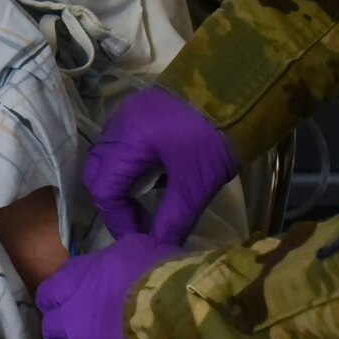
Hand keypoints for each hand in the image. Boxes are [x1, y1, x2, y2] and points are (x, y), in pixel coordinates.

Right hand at [38, 233, 184, 338]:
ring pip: (74, 266)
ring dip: (82, 282)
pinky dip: (113, 268)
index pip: (49, 328)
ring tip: (103, 297)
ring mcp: (102, 257)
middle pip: (48, 291)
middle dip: (58, 306)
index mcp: (73, 319)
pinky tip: (133, 278)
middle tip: (78, 319)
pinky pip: (110, 253)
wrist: (188, 305)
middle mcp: (79, 283)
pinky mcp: (128, 242)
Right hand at [84, 87, 236, 243]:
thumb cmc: (214, 136)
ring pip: (109, 157)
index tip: (141, 239)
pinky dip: (132, 167)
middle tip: (140, 224)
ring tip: (151, 204)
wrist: (240, 89)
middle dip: (114, 203)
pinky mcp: (143, 111)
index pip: (103, 190)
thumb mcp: (196, 184)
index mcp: (127, 140)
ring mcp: (129, 114)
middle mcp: (119, 125)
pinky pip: (123, 144)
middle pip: (98, 172)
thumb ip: (173, 220)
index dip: (118, 220)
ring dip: (122, 184)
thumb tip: (158, 249)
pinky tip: (159, 177)